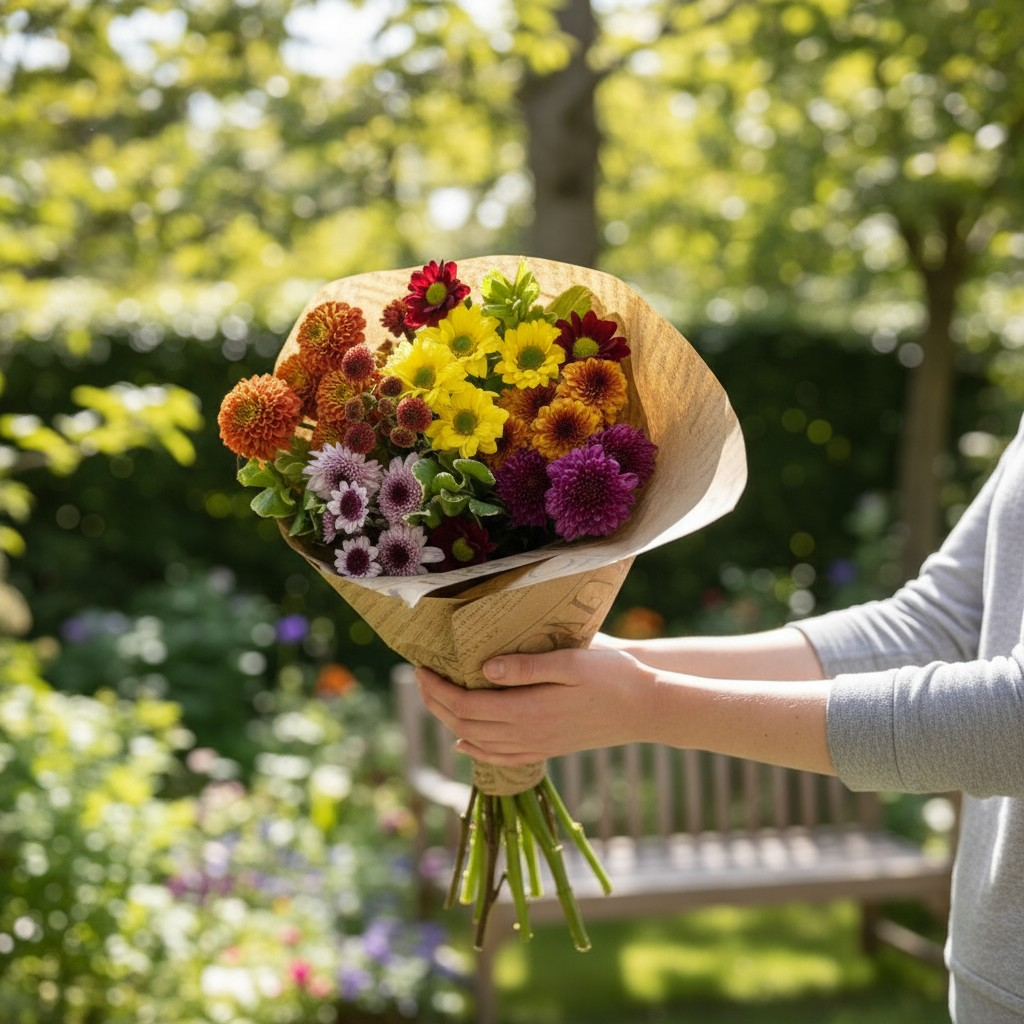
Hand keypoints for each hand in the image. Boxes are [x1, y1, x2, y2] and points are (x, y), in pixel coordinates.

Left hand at [414, 646, 653, 765]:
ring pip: (478, 742)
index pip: (465, 705)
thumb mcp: (570, 662)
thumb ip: (526, 666)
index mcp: (528, 711)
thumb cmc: (613, 676)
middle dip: (435, 703)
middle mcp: (527, 734)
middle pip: (464, 725)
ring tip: (434, 698)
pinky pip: (500, 758)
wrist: (646, 709)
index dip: (437, 689)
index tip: (420, 667)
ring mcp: (537, 745)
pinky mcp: (548, 748)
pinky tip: (464, 743)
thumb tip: (484, 669)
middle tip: (419, 676)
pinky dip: (475, 751)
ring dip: (449, 722)